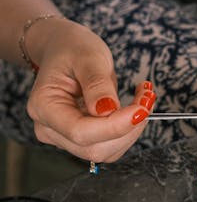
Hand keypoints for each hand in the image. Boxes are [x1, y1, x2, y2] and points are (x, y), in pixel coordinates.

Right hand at [25, 18, 155, 161]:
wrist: (65, 49)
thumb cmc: (72, 49)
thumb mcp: (87, 57)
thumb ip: (97, 84)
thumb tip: (108, 111)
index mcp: (44, 106)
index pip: (80, 132)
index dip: (115, 125)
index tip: (142, 109)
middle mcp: (49, 128)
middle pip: (95, 147)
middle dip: (128, 128)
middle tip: (147, 98)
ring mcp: (64, 138)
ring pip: (106, 151)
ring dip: (132, 130)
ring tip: (142, 99)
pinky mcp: (81, 140)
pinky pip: (111, 146)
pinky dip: (129, 130)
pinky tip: (134, 109)